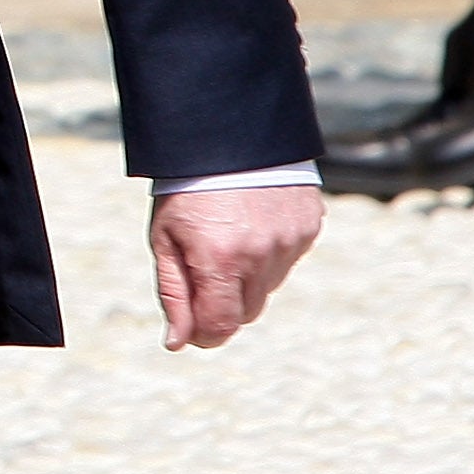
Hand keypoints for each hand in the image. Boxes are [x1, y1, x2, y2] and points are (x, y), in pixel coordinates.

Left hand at [148, 185, 322, 349]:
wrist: (226, 131)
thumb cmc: (185, 188)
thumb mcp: (164, 237)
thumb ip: (174, 294)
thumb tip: (177, 342)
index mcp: (220, 260)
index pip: (221, 326)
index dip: (204, 334)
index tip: (192, 328)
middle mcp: (261, 255)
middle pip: (246, 312)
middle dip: (223, 303)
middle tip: (203, 272)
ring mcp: (291, 242)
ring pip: (268, 286)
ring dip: (247, 276)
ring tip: (226, 237)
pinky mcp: (309, 227)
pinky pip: (288, 258)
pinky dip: (269, 252)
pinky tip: (251, 223)